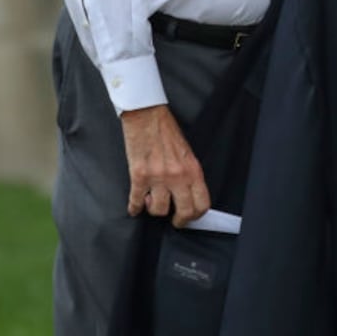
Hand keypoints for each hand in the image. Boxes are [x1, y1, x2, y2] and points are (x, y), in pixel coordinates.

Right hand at [120, 105, 209, 226]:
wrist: (147, 115)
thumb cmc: (166, 131)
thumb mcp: (187, 152)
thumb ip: (189, 173)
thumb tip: (189, 194)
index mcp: (193, 169)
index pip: (202, 203)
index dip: (196, 215)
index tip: (190, 217)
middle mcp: (178, 176)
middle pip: (184, 212)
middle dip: (179, 220)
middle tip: (175, 220)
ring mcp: (158, 177)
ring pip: (159, 210)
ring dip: (154, 209)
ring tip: (152, 201)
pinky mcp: (139, 175)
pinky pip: (136, 201)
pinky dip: (135, 207)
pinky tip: (135, 206)